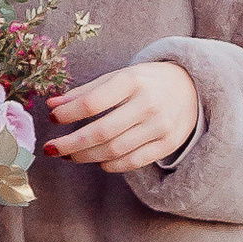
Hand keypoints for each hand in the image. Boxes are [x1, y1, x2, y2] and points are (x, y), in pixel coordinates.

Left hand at [47, 59, 202, 173]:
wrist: (191, 86)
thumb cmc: (146, 81)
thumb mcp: (117, 77)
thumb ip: (85, 92)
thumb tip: (52, 106)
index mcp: (133, 80)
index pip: (92, 102)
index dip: (68, 114)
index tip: (52, 119)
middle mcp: (148, 103)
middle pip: (101, 132)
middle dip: (71, 144)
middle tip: (51, 149)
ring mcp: (160, 126)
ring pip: (114, 150)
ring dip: (86, 156)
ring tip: (70, 155)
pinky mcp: (168, 143)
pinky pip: (133, 162)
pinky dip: (110, 165)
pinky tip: (98, 161)